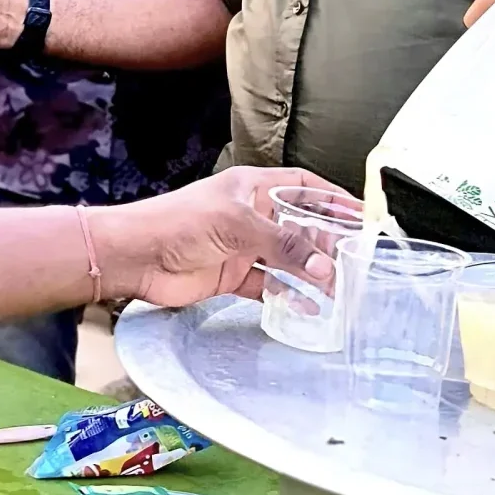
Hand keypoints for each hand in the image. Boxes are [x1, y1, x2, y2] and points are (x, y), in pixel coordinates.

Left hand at [94, 167, 351, 309]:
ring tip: (340, 289)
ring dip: (311, 273)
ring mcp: (242, 247)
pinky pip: (268, 286)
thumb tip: (324, 265)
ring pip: (288, 259)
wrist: (134, 256)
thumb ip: (283, 245)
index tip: (361, 214)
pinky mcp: (231, 276)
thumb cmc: (176, 223)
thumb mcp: (236, 224)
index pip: (302, 186)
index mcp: (251, 188)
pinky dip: (288, 296)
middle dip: (327, 242)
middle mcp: (250, 216)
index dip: (331, 199)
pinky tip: (308, 307)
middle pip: (300, 226)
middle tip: (356, 261)